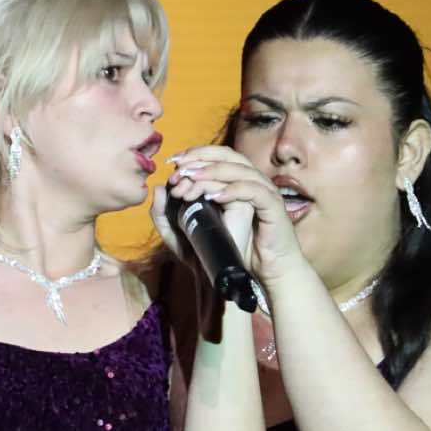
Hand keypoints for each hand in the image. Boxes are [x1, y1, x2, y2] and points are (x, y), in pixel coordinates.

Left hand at [161, 146, 305, 282]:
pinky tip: (213, 197)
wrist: (251, 275)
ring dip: (213, 172)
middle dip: (201, 158)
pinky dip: (233, 190)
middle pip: (228, 156)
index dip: (195, 154)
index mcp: (232, 183)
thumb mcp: (183, 235)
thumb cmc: (219, 252)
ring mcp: (261, 192)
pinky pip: (253, 191)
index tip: (172, 164)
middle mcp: (248, 182)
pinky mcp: (271, 206)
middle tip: (179, 169)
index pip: (216, 157)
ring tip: (191, 180)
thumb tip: (158, 188)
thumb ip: (166, 214)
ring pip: (240, 170)